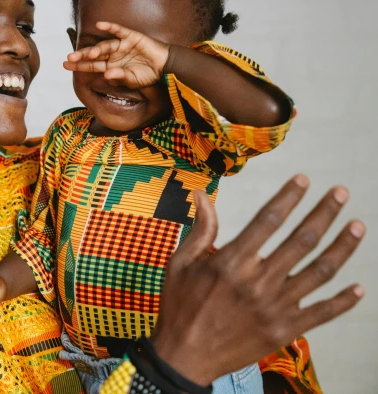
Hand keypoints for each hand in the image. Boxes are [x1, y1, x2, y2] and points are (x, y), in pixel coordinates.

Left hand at [63, 21, 170, 87]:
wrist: (166, 66)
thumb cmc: (148, 75)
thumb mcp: (133, 81)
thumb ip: (120, 79)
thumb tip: (107, 75)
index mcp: (111, 66)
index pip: (92, 66)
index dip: (79, 65)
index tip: (65, 64)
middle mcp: (113, 55)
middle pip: (94, 55)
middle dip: (82, 57)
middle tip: (70, 58)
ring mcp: (122, 45)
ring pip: (105, 45)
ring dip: (97, 49)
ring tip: (88, 54)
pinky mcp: (131, 36)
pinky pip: (119, 31)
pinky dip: (110, 27)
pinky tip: (100, 25)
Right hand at [151, 176, 364, 385]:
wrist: (184, 357)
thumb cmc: (179, 306)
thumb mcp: (179, 263)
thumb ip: (200, 230)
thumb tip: (202, 194)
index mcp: (231, 262)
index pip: (268, 220)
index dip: (289, 197)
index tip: (304, 181)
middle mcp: (257, 282)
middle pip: (301, 240)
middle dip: (325, 213)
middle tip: (342, 194)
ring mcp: (275, 307)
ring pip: (319, 272)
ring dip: (342, 247)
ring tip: (358, 227)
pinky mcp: (284, 330)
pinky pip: (321, 313)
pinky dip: (343, 302)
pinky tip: (359, 289)